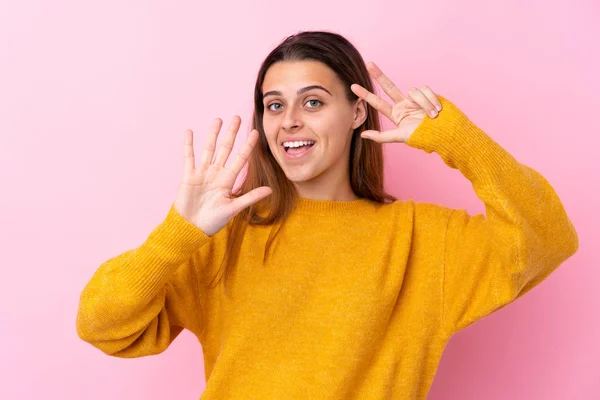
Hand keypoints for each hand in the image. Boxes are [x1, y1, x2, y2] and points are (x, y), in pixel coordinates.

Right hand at [173, 116, 271, 235]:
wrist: (191, 228)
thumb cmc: (213, 221)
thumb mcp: (233, 209)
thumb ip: (250, 197)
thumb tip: (270, 191)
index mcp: (228, 180)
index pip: (240, 159)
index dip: (248, 146)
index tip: (255, 133)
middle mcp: (216, 173)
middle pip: (225, 149)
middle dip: (231, 133)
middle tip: (237, 117)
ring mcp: (202, 173)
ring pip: (209, 149)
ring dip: (213, 134)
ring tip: (218, 119)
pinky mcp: (188, 176)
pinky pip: (189, 157)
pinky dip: (189, 145)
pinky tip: (190, 132)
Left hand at [350, 61, 442, 142]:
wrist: (444, 133)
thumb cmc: (422, 137)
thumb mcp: (400, 137)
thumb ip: (381, 136)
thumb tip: (363, 134)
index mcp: (395, 114)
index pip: (377, 102)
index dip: (366, 94)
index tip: (353, 86)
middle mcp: (403, 104)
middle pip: (388, 86)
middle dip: (378, 75)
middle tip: (368, 64)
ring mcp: (415, 98)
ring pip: (412, 91)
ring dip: (424, 103)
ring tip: (432, 115)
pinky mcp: (427, 94)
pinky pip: (424, 89)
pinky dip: (431, 100)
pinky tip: (437, 109)